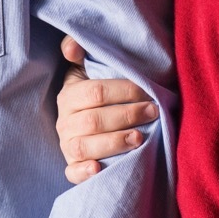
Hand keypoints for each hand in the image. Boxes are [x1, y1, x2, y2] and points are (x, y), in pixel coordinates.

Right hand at [57, 36, 158, 183]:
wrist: (88, 126)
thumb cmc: (95, 97)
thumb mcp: (86, 72)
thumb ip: (81, 54)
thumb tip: (73, 44)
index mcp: (68, 97)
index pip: (95, 92)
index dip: (124, 91)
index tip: (149, 92)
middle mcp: (65, 123)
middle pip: (94, 120)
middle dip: (127, 115)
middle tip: (154, 112)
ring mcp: (67, 146)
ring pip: (85, 147)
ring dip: (114, 143)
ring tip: (140, 138)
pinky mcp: (72, 168)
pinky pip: (73, 173)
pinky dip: (84, 173)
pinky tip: (99, 169)